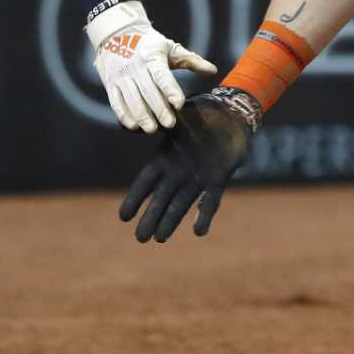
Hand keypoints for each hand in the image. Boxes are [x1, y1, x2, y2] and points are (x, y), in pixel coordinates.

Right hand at [86, 0, 217, 131]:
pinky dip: (123, 114)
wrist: (116, 33)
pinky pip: (116, 101)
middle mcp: (136, 67)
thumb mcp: (170, 48)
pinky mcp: (111, 83)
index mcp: (152, 57)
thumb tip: (212, 70)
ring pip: (131, 98)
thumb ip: (191, 60)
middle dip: (158, 108)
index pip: (162, 75)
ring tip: (152, 128)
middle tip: (169, 123)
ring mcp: (122, 76)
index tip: (178, 104)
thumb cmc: (149, 44)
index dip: (170, 90)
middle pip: (148, 90)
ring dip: (141, 115)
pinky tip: (133, 125)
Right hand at [119, 88, 256, 241]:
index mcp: (166, 157)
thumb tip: (130, 121)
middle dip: (150, 218)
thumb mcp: (177, 117)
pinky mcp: (218, 178)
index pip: (146, 182)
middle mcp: (179, 172)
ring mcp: (198, 178)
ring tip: (160, 239)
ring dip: (171, 221)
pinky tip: (199, 231)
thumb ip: (159, 122)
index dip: (135, 199)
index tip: (123, 217)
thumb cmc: (200, 114)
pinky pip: (210, 200)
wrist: (230, 115)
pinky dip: (204, 215)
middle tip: (140, 239)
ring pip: (181, 204)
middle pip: (161, 200)